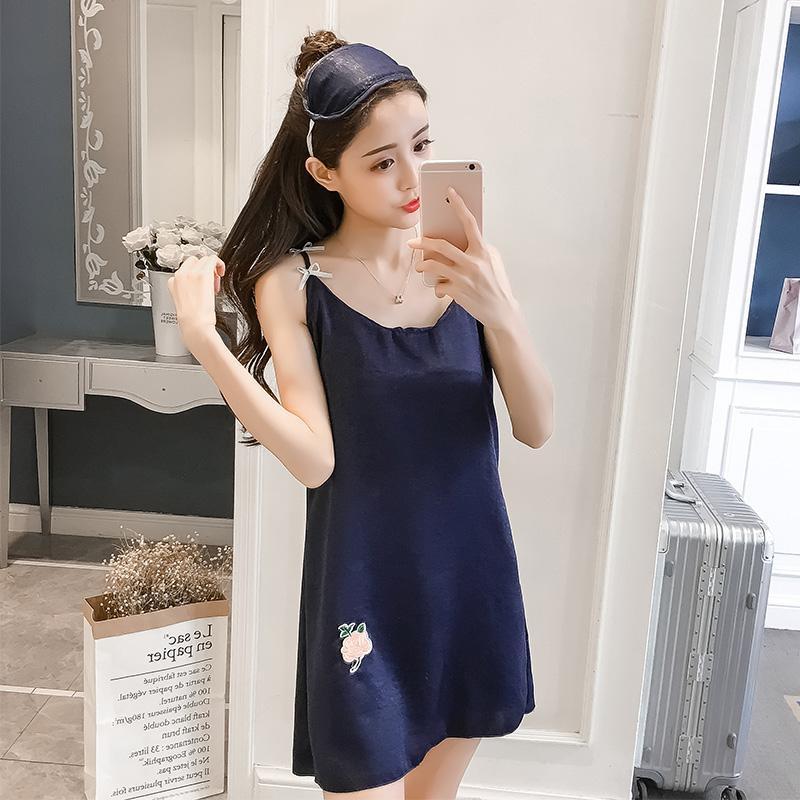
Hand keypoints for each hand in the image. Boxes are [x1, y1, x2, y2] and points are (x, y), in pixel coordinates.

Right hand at [166, 254, 224, 348]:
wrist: (195, 325)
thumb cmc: (192, 320)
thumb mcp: (184, 302)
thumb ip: (188, 290)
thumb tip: (198, 287)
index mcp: (173, 282)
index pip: (185, 270)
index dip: (196, 276)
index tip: (202, 287)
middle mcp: (180, 275)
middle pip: (194, 261)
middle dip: (204, 270)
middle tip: (211, 285)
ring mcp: (191, 273)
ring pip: (204, 259)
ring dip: (212, 269)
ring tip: (215, 283)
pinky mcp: (203, 274)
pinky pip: (213, 259)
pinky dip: (219, 264)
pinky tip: (221, 273)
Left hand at [406, 186, 518, 329]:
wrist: (501, 311)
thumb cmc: (496, 284)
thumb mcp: (493, 261)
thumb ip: (477, 248)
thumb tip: (458, 238)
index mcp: (483, 251)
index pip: (469, 222)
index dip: (459, 205)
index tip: (450, 192)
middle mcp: (473, 262)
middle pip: (442, 246)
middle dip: (423, 243)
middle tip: (413, 242)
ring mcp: (464, 278)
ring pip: (434, 266)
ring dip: (423, 265)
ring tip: (421, 267)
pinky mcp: (457, 293)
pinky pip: (439, 286)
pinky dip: (438, 287)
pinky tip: (443, 289)